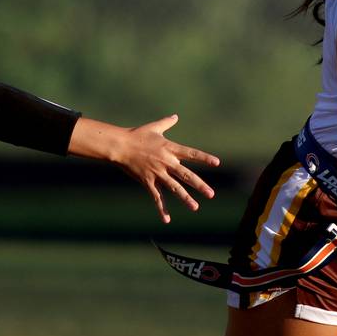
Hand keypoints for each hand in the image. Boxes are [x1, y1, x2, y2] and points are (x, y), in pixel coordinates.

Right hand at [69, 115, 219, 222]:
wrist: (120, 145)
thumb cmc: (137, 135)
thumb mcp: (154, 128)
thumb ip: (167, 123)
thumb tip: (175, 116)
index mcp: (170, 148)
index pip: (191, 154)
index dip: (204, 158)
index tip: (217, 162)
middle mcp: (166, 161)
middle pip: (186, 175)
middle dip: (199, 185)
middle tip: (211, 194)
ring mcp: (157, 172)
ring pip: (174, 188)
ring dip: (185, 198)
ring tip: (195, 207)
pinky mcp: (147, 181)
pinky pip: (156, 197)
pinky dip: (162, 209)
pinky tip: (167, 219)